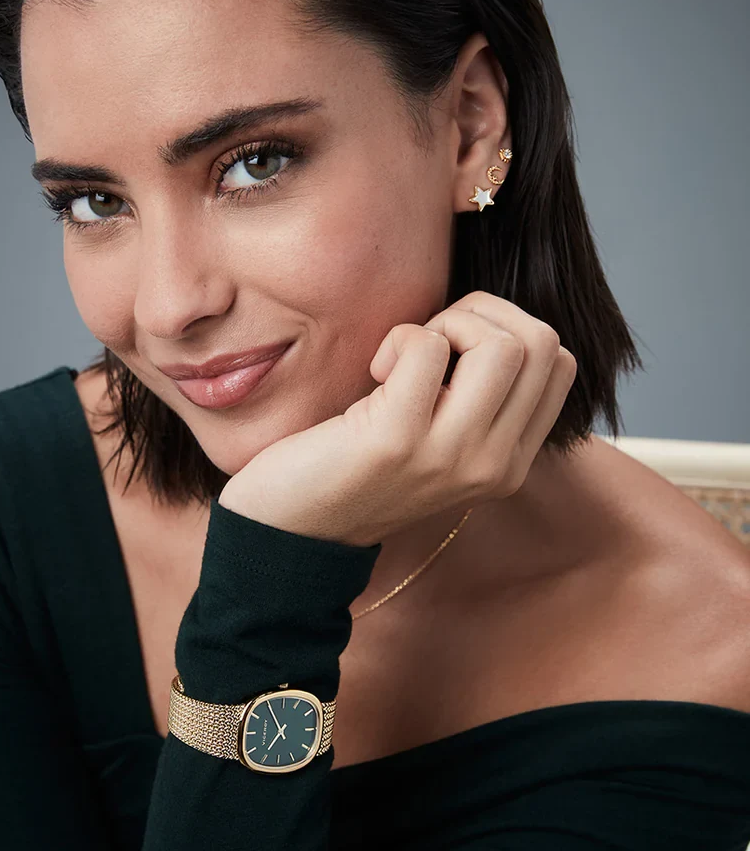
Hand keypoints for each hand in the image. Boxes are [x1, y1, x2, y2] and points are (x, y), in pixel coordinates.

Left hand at [217, 291, 577, 547]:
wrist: (291, 533)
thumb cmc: (356, 468)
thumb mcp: (439, 442)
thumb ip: (478, 400)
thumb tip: (491, 320)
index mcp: (510, 463)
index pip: (560, 362)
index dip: (506, 330)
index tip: (453, 355)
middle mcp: (493, 464)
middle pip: (541, 343)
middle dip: (481, 317)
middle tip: (427, 347)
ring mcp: (452, 455)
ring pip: (504, 343)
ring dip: (447, 325)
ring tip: (404, 360)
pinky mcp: (398, 439)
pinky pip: (428, 345)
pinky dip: (400, 338)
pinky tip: (374, 374)